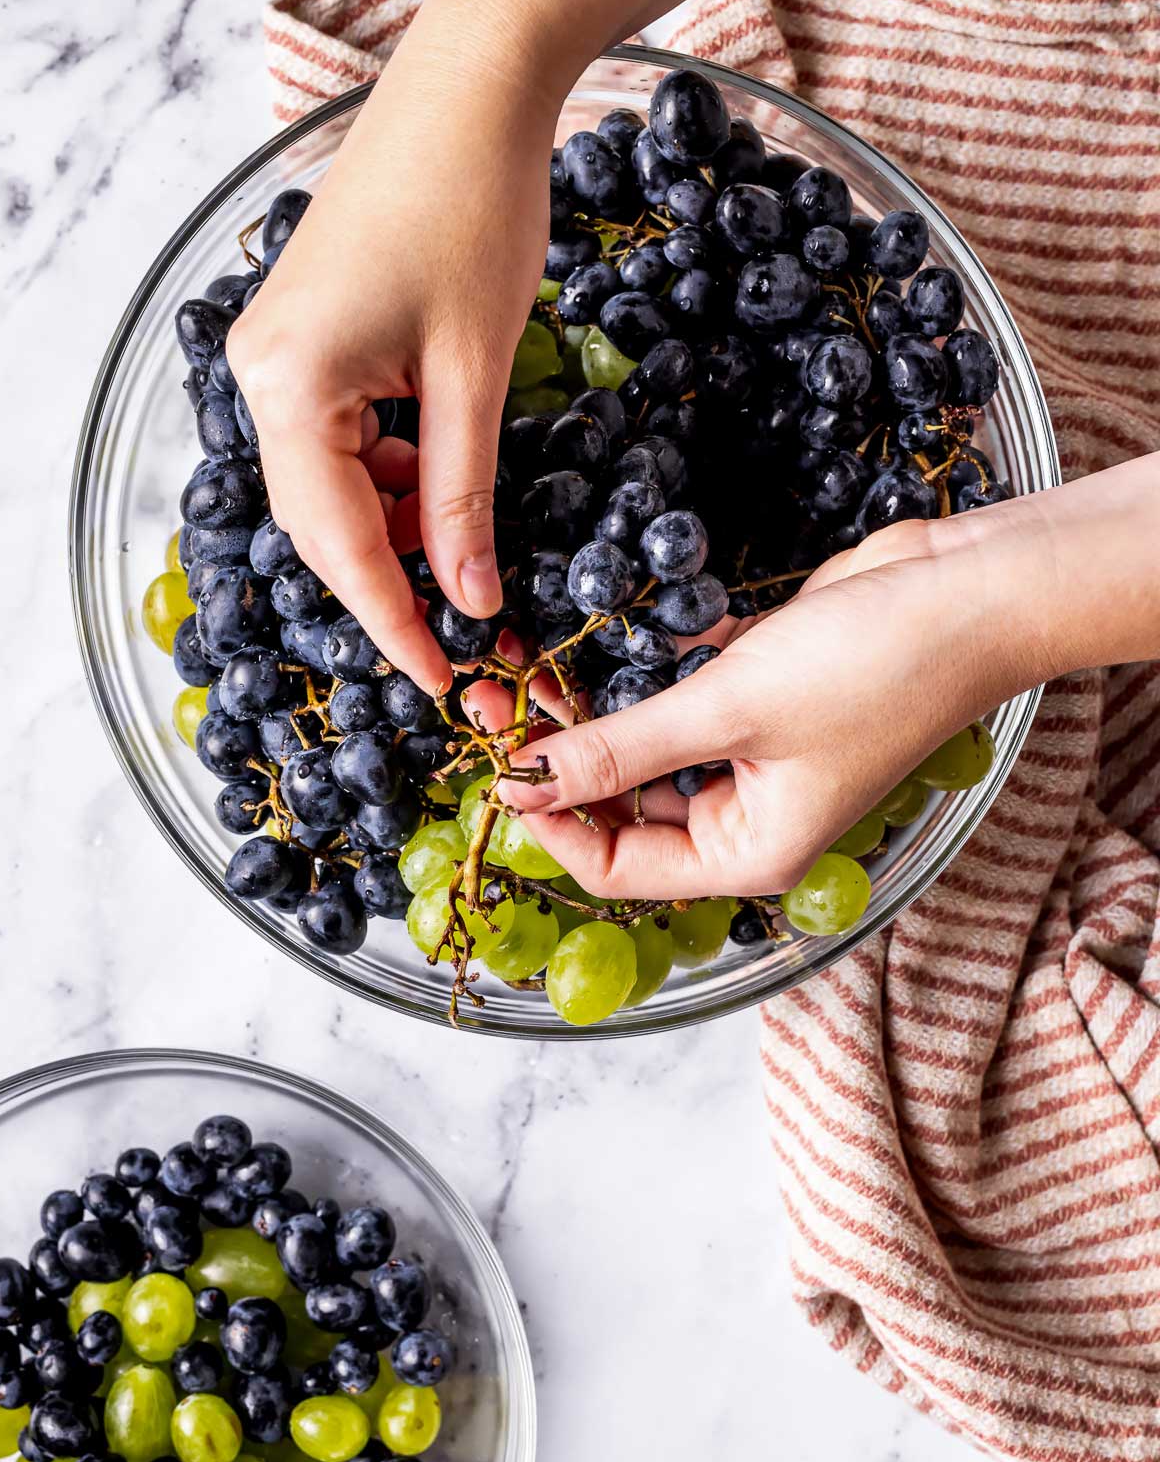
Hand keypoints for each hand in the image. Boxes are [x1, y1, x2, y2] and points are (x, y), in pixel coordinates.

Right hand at [227, 0, 560, 691]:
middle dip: (394, 582)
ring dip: (398, 526)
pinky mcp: (305, 337)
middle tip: (467, 634)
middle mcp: (259, 375)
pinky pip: (338, 438)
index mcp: (289, 386)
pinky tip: (441, 481)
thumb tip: (469, 599)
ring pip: (331, 484)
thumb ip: (464, 497)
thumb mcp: (476, 374)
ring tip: (468, 548)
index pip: (337, 542)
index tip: (443, 680)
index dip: (392, 622)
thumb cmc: (476, 210)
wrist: (468, 89)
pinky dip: (391, 474)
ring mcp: (275, 353)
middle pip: (320, 522)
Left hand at [495, 501, 1059, 899]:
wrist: (969, 592)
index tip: (496, 765)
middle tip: (491, 697)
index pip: (618, 870)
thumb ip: (620, 750)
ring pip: (640, 748)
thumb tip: (524, 786)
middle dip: (557, 757)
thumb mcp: (729, 712)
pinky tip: (584, 632)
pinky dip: (632, 671)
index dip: (551, 825)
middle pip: (622, 808)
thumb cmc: (870, 669)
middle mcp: (745, 817)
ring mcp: (752, 756)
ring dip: (583, 708)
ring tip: (517, 658)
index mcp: (747, 853)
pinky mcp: (756, 697)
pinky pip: (673, 699)